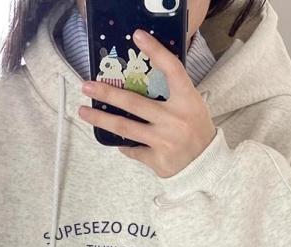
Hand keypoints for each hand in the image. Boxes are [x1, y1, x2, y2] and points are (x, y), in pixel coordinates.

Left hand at [78, 28, 215, 177]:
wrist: (206, 166)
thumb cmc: (196, 131)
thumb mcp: (192, 106)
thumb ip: (173, 93)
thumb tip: (139, 81)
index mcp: (187, 101)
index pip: (172, 70)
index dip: (156, 51)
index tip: (138, 36)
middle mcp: (175, 119)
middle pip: (134, 102)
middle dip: (107, 93)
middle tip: (87, 86)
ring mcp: (164, 141)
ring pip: (125, 127)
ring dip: (101, 119)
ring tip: (84, 112)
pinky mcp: (157, 159)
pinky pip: (133, 149)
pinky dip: (124, 145)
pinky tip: (117, 141)